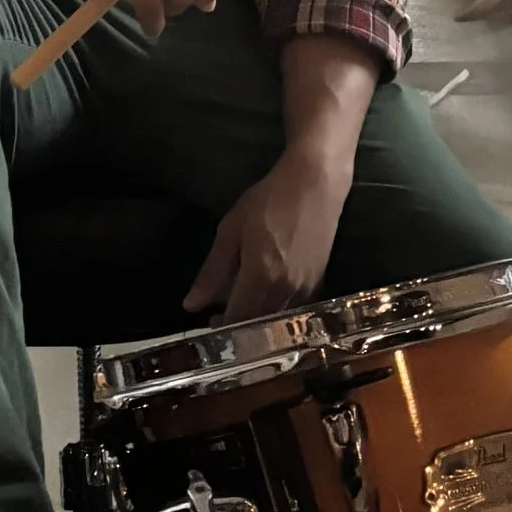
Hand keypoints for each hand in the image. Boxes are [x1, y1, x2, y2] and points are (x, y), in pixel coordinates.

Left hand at [184, 143, 351, 320]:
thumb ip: (212, 271)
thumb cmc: (269, 200)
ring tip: (242, 302)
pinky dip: (279, 310)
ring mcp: (307, 289)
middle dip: (238, 326)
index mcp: (261, 276)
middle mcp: (286, 290)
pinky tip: (268, 295)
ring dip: (258, 319)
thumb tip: (191, 305)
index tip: (208, 322)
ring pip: (277, 320)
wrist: (316, 183)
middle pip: (259, 326)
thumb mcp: (231, 229)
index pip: (238, 320)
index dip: (222, 328)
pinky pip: (295, 309)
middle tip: (219, 314)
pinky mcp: (320, 283)